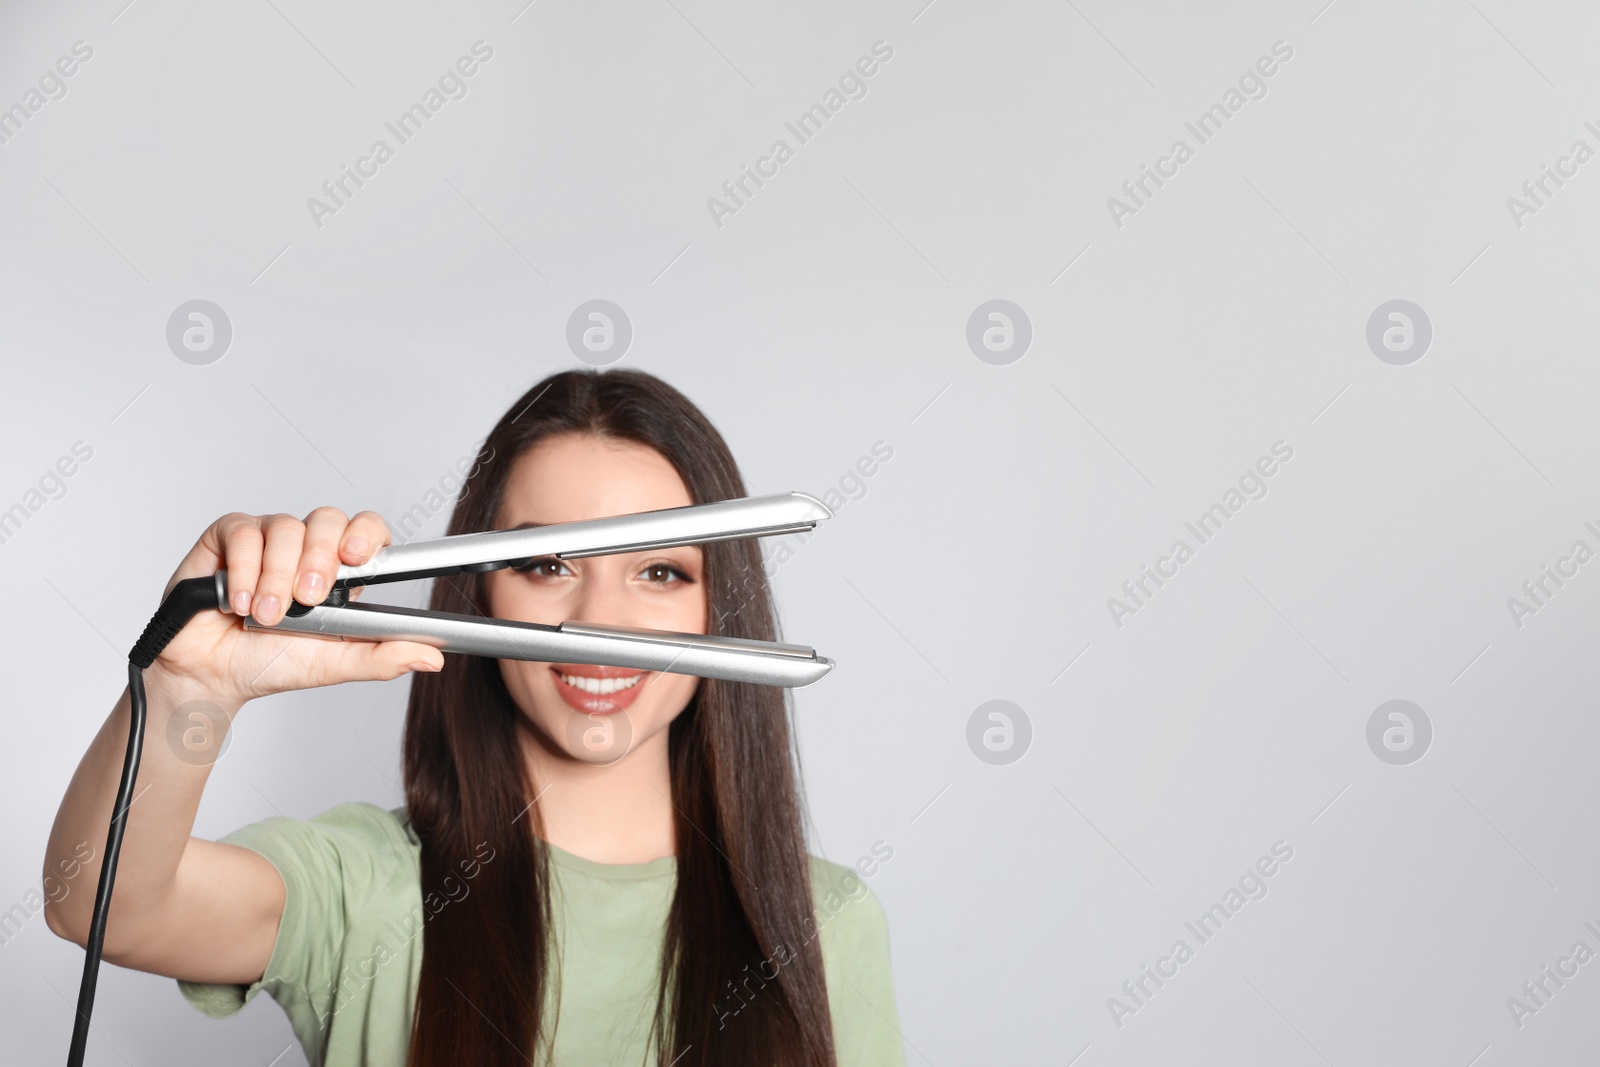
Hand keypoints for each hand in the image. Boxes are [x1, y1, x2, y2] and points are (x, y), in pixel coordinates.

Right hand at [146, 508, 444, 706]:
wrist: (212, 675)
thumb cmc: (272, 662)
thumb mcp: (332, 664)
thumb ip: (381, 657)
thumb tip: (433, 658)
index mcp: (340, 570)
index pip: (366, 530)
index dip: (366, 534)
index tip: (357, 557)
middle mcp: (307, 546)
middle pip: (329, 520)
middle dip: (320, 558)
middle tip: (308, 598)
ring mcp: (269, 537)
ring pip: (286, 528)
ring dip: (277, 577)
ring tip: (267, 617)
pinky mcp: (229, 536)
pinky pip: (244, 532)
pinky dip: (244, 570)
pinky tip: (240, 603)